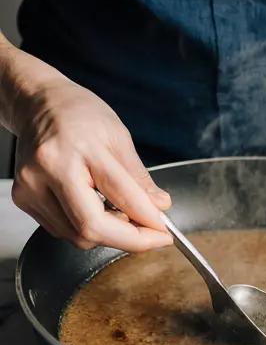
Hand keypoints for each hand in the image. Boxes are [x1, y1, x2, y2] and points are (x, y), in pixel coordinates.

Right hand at [11, 75, 171, 251]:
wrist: (40, 104)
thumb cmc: (80, 115)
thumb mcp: (118, 137)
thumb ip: (138, 177)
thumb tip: (159, 206)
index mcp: (81, 149)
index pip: (118, 195)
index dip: (145, 220)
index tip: (164, 233)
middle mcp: (50, 171)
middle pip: (90, 226)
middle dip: (128, 240)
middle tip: (153, 237)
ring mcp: (31, 188)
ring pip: (75, 235)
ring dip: (108, 235)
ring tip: (125, 216)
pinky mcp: (23, 199)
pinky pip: (61, 229)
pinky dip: (87, 229)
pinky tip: (100, 210)